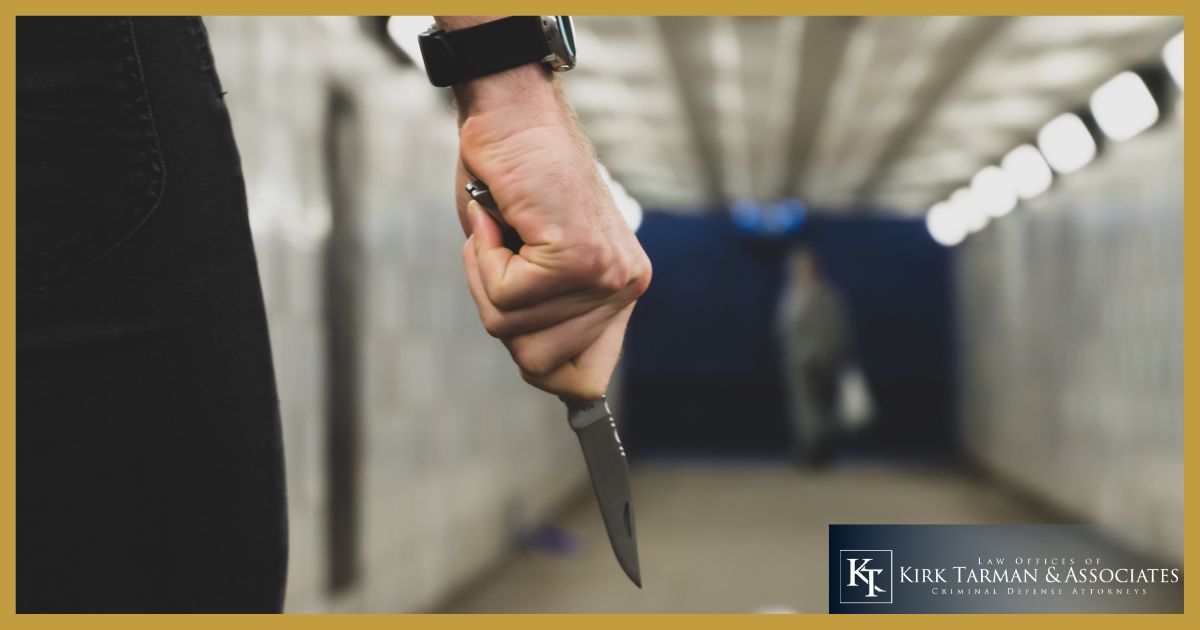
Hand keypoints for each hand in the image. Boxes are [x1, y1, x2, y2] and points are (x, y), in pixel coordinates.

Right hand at [444, 47, 650, 399]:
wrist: (511, 112)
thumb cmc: (510, 181)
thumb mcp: (528, 264)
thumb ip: (542, 317)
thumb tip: (548, 376)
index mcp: (620, 289)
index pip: (587, 381)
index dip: (548, 374)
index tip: (529, 352)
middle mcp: (625, 285)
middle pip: (540, 367)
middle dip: (500, 315)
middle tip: (501, 256)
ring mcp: (607, 275)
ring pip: (515, 331)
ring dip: (486, 279)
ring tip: (503, 230)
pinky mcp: (580, 258)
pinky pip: (507, 295)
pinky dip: (483, 258)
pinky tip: (501, 219)